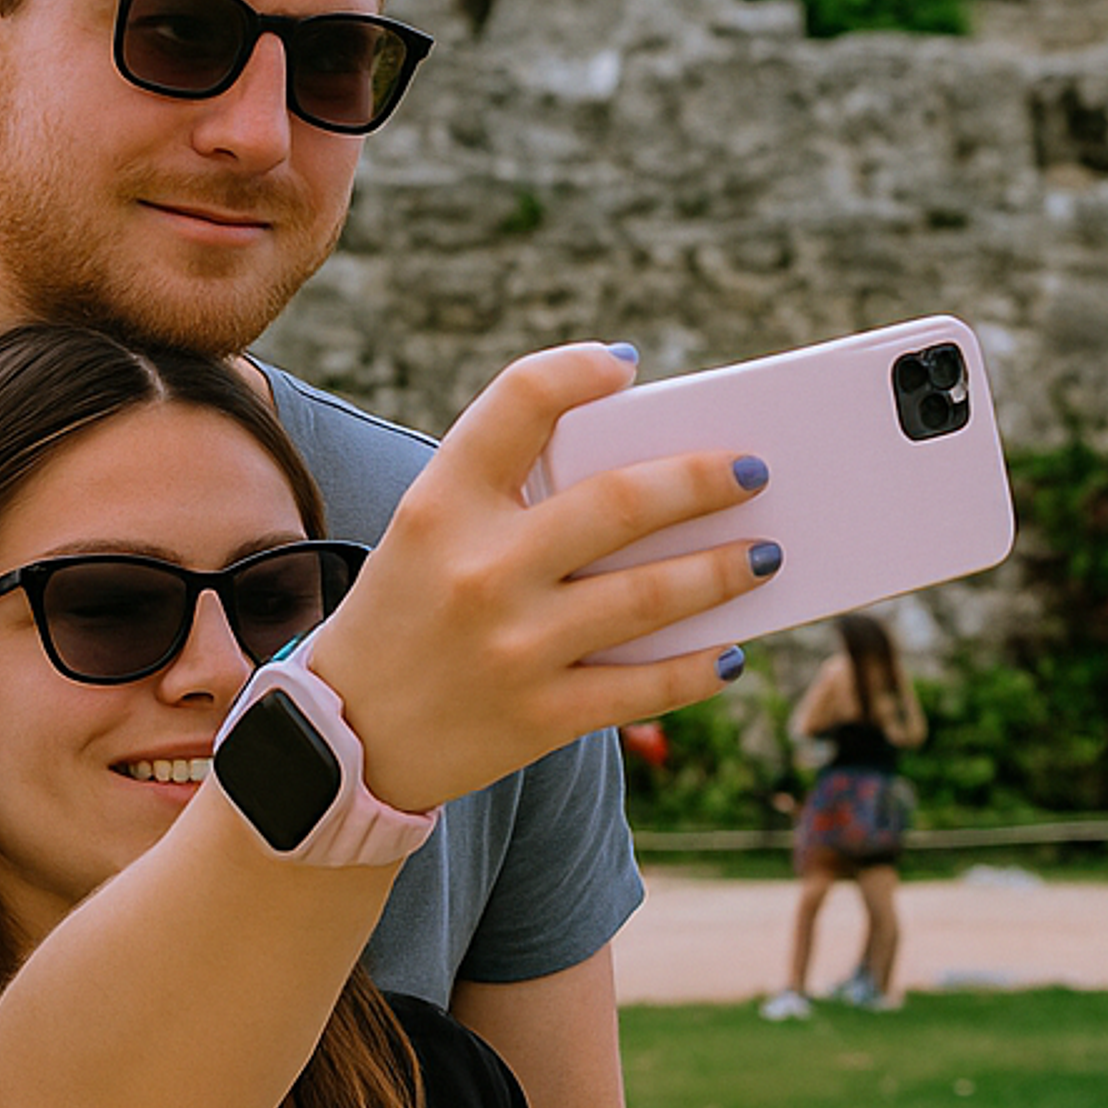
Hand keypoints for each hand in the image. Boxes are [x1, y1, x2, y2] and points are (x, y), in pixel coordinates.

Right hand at [300, 343, 770, 815]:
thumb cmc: (406, 616)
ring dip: (724, 571)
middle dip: (702, 479)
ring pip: (651, 596)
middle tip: (755, 468)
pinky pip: (644, 687)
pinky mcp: (540, 717)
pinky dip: (698, 668)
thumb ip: (506, 492)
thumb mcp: (427, 534)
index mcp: (442, 505)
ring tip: (767, 553)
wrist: (340, 742)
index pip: (518, 402)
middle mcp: (480, 569)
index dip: (578, 370)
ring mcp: (514, 647)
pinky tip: (729, 652)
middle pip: (618, 502)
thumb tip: (641, 464)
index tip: (626, 365)